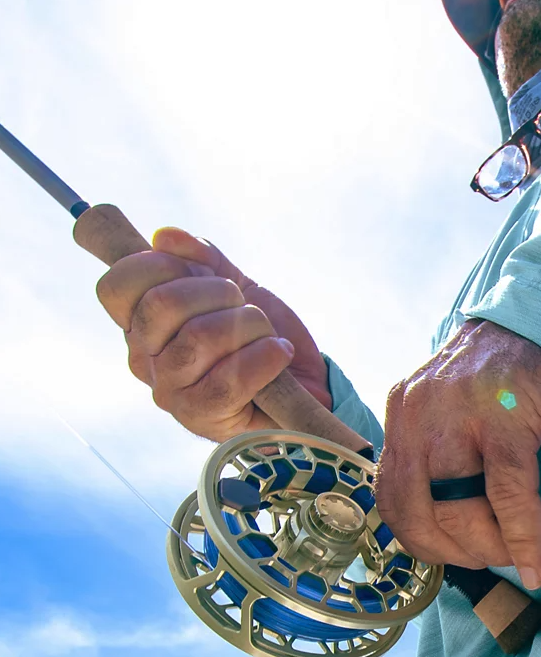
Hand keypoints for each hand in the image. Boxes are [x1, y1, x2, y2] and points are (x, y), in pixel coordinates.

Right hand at [95, 228, 330, 441]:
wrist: (308, 385)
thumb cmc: (264, 337)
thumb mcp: (238, 287)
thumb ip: (203, 258)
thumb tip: (164, 237)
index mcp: (142, 325)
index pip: (115, 287)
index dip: (155, 264)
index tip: (199, 268)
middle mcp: (146, 361)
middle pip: (161, 304)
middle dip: (218, 291)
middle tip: (244, 306)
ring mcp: (171, 392)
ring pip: (199, 337)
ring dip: (249, 325)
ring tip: (267, 336)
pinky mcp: (203, 419)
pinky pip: (228, 379)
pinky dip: (264, 357)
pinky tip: (278, 354)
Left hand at [375, 320, 540, 589]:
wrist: (540, 324)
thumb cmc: (497, 378)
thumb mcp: (446, 411)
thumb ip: (434, 456)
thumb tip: (445, 526)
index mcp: (401, 415)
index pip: (390, 497)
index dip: (420, 539)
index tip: (452, 554)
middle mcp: (417, 416)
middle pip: (419, 510)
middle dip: (454, 552)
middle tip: (487, 561)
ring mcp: (457, 416)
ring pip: (458, 509)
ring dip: (486, 548)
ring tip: (512, 556)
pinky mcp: (504, 420)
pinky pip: (509, 495)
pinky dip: (523, 537)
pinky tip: (537, 563)